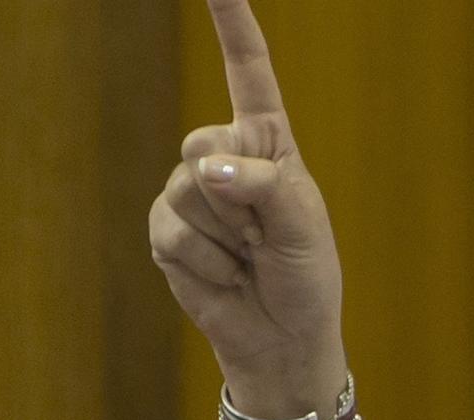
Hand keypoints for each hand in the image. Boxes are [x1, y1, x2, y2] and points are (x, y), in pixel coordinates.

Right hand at [148, 0, 344, 415]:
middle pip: (204, 144)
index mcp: (270, 144)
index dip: (233, 28)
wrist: (282, 335)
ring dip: (226, 236)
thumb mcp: (305, 228)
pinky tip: (226, 275)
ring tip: (249, 258)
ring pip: (188, 190)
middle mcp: (227, 159)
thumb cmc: (306, 277)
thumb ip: (267, 187)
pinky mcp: (167, 230)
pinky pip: (172, 230)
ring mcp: (191, 193)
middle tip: (266, 237)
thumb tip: (208, 168)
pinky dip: (206, 261)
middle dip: (238, 197)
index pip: (248, 75)